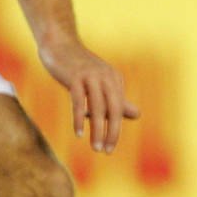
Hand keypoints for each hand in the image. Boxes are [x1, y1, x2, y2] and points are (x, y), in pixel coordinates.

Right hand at [38, 33, 140, 151]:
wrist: (59, 44)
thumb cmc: (79, 67)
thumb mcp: (100, 83)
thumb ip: (117, 100)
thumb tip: (138, 115)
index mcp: (114, 79)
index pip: (118, 109)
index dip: (115, 129)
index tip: (110, 147)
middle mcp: (106, 77)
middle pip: (114, 109)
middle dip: (112, 132)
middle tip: (107, 151)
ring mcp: (90, 76)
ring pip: (98, 107)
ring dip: (98, 130)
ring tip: (96, 147)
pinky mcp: (74, 76)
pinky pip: (78, 101)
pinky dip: (79, 118)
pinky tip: (79, 134)